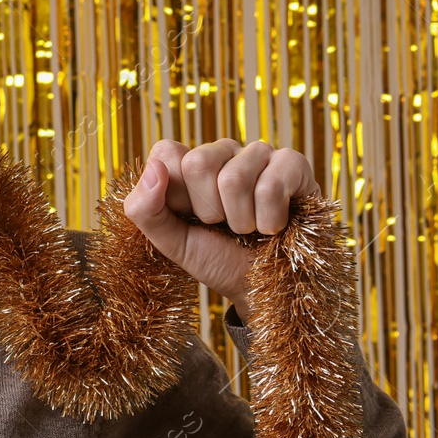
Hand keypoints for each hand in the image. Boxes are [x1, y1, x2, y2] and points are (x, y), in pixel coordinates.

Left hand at [121, 138, 321, 325]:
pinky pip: (271, 187)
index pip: (167, 152)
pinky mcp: (293, 164)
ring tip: (249, 228)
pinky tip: (274, 225)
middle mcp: (222, 150)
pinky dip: (269, 220)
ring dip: (241, 221)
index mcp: (187, 162)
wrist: (264, 288)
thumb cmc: (217, 259)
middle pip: (198, 163)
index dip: (176, 195)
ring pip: (234, 179)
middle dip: (209, 211)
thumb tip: (154, 168)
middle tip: (224, 225)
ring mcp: (259, 153)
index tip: (191, 217)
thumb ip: (144, 208)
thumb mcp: (171, 241)